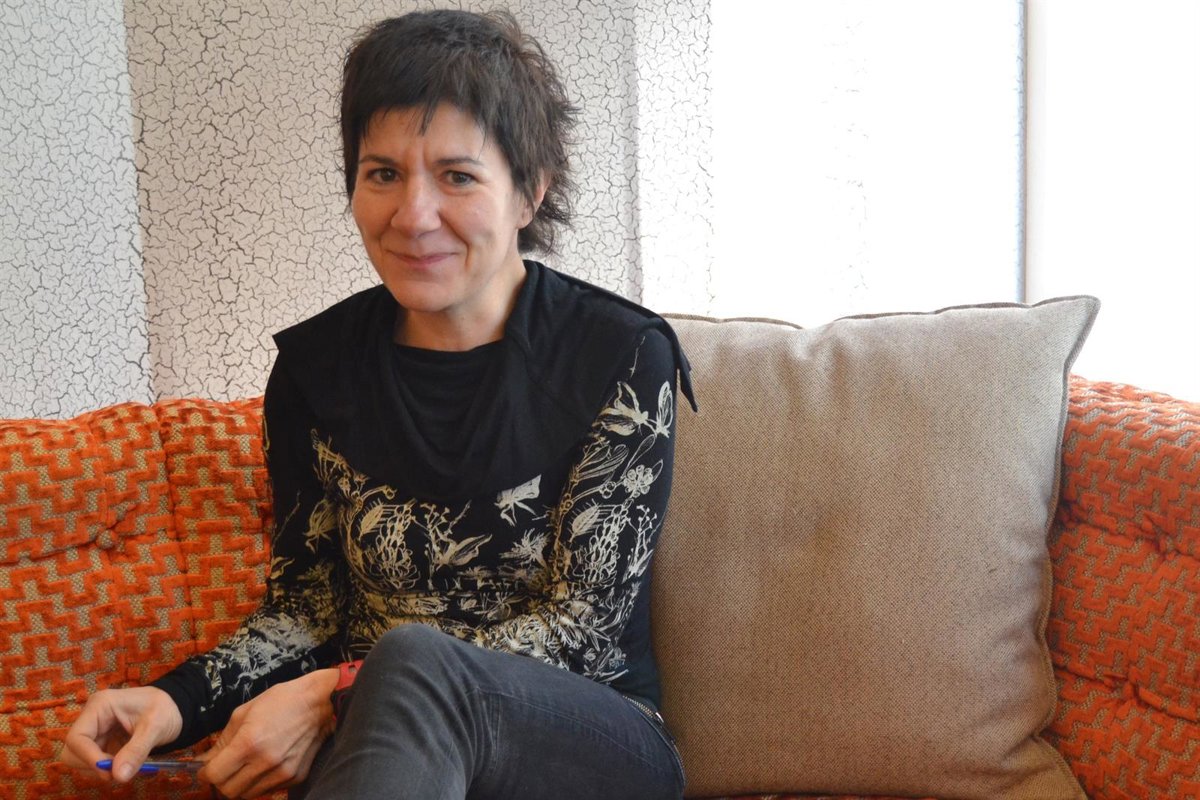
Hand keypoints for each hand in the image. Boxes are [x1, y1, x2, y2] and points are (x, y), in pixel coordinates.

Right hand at [60, 686, 183, 782]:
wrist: (177, 708)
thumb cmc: (166, 709)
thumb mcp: (156, 727)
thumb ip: (137, 751)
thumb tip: (118, 776)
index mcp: (100, 706)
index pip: (77, 738)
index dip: (88, 759)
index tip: (108, 773)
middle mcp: (92, 717)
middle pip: (72, 751)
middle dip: (92, 765)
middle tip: (118, 771)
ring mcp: (96, 731)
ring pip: (81, 760)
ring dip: (100, 769)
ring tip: (128, 765)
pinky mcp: (102, 742)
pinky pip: (94, 762)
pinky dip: (107, 769)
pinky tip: (126, 764)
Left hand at [199, 668, 338, 797]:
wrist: (320, 701)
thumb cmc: (280, 700)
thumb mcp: (244, 713)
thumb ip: (222, 742)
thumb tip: (205, 762)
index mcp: (249, 743)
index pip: (215, 775)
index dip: (205, 774)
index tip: (206, 769)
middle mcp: (266, 762)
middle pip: (228, 791)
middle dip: (221, 781)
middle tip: (224, 768)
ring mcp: (283, 772)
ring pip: (247, 795)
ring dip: (240, 784)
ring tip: (246, 766)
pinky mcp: (296, 777)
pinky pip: (268, 789)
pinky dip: (260, 782)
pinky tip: (265, 765)